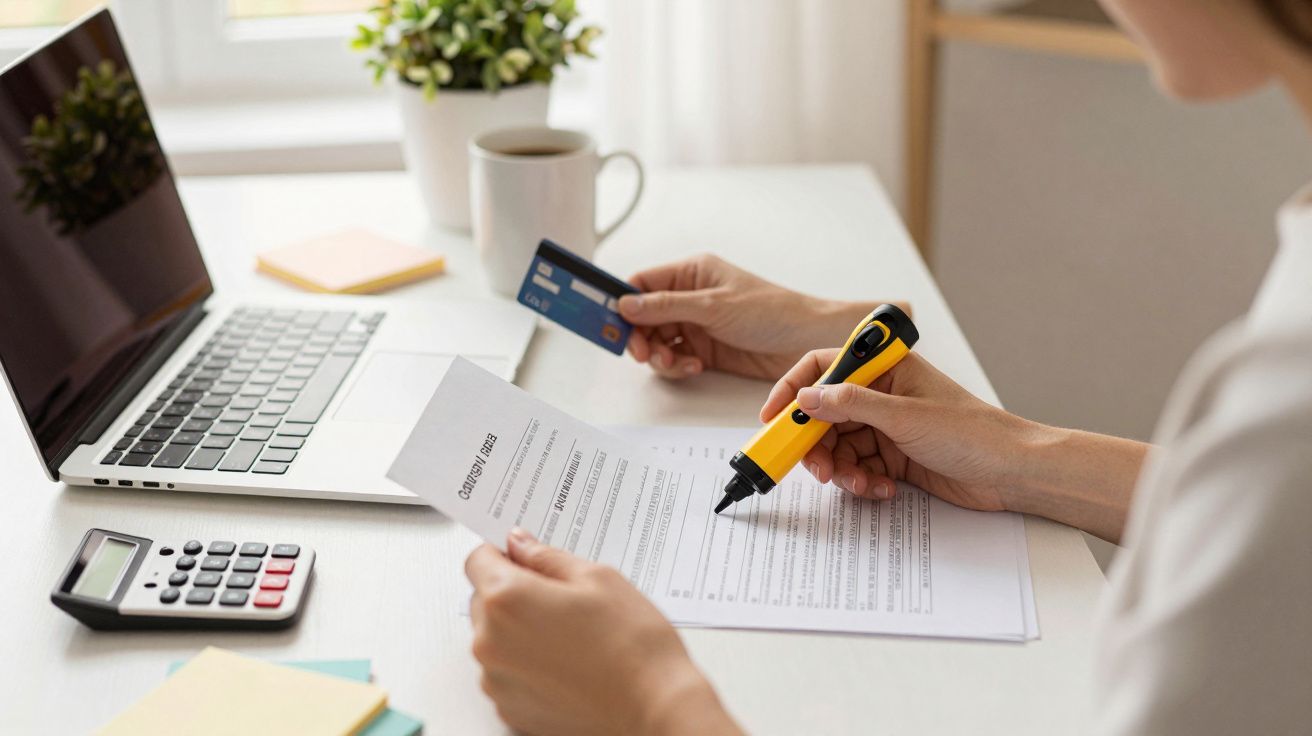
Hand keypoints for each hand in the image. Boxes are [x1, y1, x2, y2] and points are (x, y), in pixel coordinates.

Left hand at [464, 529, 741, 735]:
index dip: (503, 553)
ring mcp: (496, 681)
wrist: (653, 705)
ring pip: (494, 638)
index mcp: (506, 599)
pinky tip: (567, 662)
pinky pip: (506, 673)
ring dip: (518, 630)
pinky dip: (526, 664)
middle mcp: (490, 642)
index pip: (478, 560)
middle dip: (513, 593)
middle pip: (483, 601)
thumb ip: (546, 557)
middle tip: (561, 599)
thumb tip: (520, 545)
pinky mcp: (509, 709)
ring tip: (569, 635)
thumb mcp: (596, 577)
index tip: (525, 557)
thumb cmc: (631, 643)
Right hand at [618, 254, 904, 380]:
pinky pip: (676, 358)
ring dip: (659, 355)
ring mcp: (697, 325)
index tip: (609, 321)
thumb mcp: (714, 306)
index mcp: (691, 273)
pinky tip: (693, 368)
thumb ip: (666, 306)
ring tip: (675, 363)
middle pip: (643, 317)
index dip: (623, 302)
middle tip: (643, 352)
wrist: (807, 341)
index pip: (642, 283)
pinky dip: (677, 366)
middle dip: (640, 336)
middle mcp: (690, 297)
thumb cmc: (771, 311)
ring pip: (657, 341)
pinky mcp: (706, 349)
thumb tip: (625, 304)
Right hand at [760, 351, 1034, 511]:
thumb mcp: (904, 416)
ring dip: (842, 469)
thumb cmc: (973, 433)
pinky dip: (863, 480)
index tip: (773, 417)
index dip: (793, 389)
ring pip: (839, 446)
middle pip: (825, 414)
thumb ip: (850, 404)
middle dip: (817, 444)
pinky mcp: (893, 456)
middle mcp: (882, 394)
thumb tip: (807, 397)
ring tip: (860, 483)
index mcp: (885, 368)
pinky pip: (858, 466)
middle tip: (815, 469)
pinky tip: (882, 488)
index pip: (823, 367)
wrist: (1012, 472)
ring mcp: (887, 426)